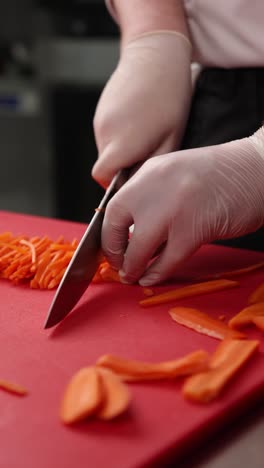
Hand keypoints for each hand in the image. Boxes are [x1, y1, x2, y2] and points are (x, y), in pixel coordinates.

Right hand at [92, 31, 191, 186]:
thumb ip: (152, 165)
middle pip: (106, 164)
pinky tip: (138, 121)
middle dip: (123, 166)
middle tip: (148, 153)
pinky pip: (106, 134)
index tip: (132, 178)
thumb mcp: (171, 137)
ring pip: (106, 149)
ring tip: (146, 133)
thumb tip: (139, 183)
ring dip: (122, 149)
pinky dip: (119, 135)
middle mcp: (105, 133)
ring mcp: (100, 121)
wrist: (156, 55)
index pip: (102, 176)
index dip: (114, 183)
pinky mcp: (101, 111)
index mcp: (122, 143)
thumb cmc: (170, 97)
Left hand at [101, 128, 263, 284]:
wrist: (257, 169)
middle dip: (114, 252)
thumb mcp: (175, 176)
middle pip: (118, 227)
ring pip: (140, 247)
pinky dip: (156, 274)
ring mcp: (174, 208)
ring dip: (133, 267)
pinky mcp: (194, 229)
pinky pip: (167, 260)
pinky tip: (151, 279)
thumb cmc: (220, 177)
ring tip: (132, 277)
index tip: (112, 249)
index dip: (109, 234)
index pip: (113, 207)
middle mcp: (155, 187)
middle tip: (119, 266)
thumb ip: (152, 197)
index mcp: (150, 172)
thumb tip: (131, 232)